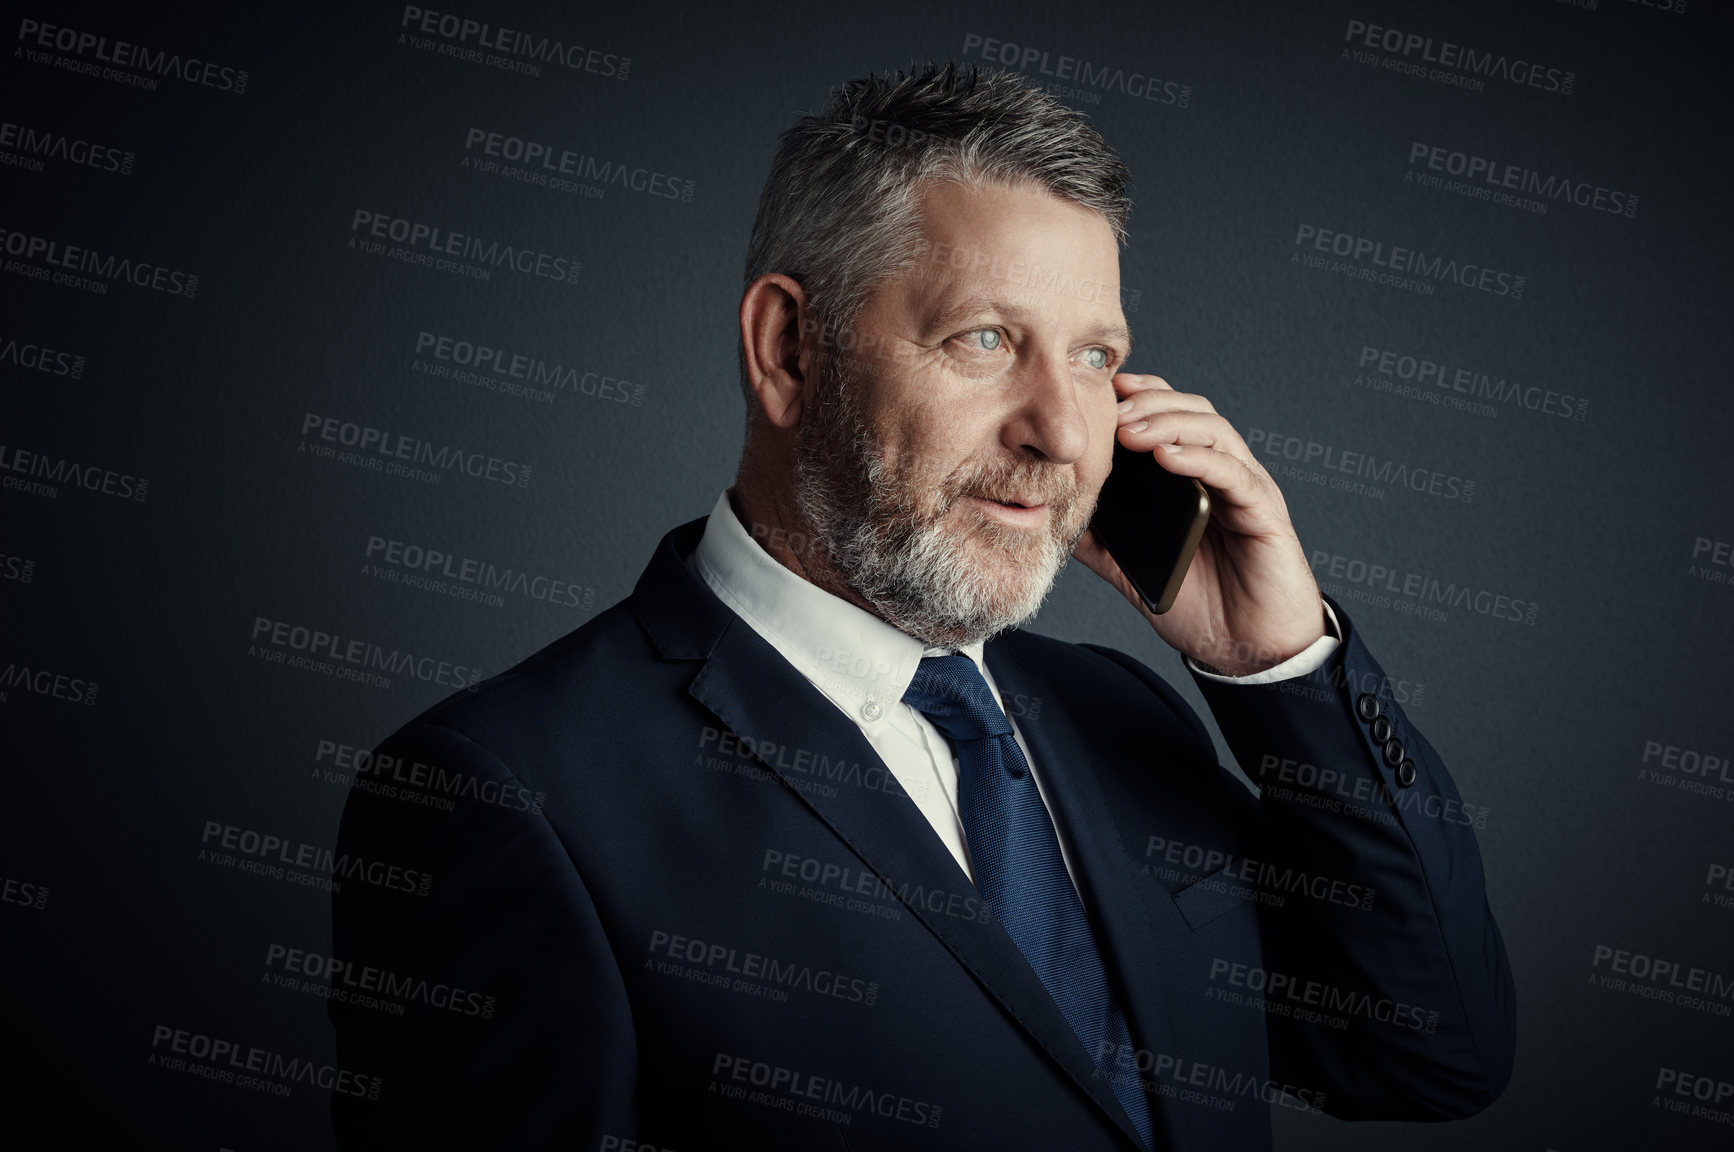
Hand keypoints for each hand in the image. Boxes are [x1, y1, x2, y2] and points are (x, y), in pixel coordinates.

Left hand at [1071, 373, 1326, 674]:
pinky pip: (1233, 474)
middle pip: (1193, 411)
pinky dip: (1199, 458)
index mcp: (1195, 481)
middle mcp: (1224, 475)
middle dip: (1149, 403)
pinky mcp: (1265, 513)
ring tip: (1129, 429)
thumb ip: (1102, 543)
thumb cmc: (1204, 607)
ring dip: (1169, 423)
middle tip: (1110, 409)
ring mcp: (1246, 491)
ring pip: (1214, 432)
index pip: (1170, 418)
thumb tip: (1056, 518)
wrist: (1250, 651)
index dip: (1140, 398)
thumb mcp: (1137, 571)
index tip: (1101, 393)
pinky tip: (1166, 457)